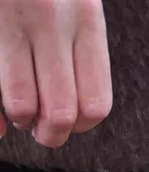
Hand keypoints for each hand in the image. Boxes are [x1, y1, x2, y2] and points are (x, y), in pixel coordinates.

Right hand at [0, 0, 111, 147]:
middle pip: (61, 114)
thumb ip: (77, 42)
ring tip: (16, 111)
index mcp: (86, 17)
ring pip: (22, 105)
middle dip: (50, 134)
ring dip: (18, 119)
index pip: (95, 103)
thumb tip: (73, 114)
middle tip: (39, 128)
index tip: (68, 120)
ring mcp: (11, 17)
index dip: (81, 124)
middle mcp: (52, 19)